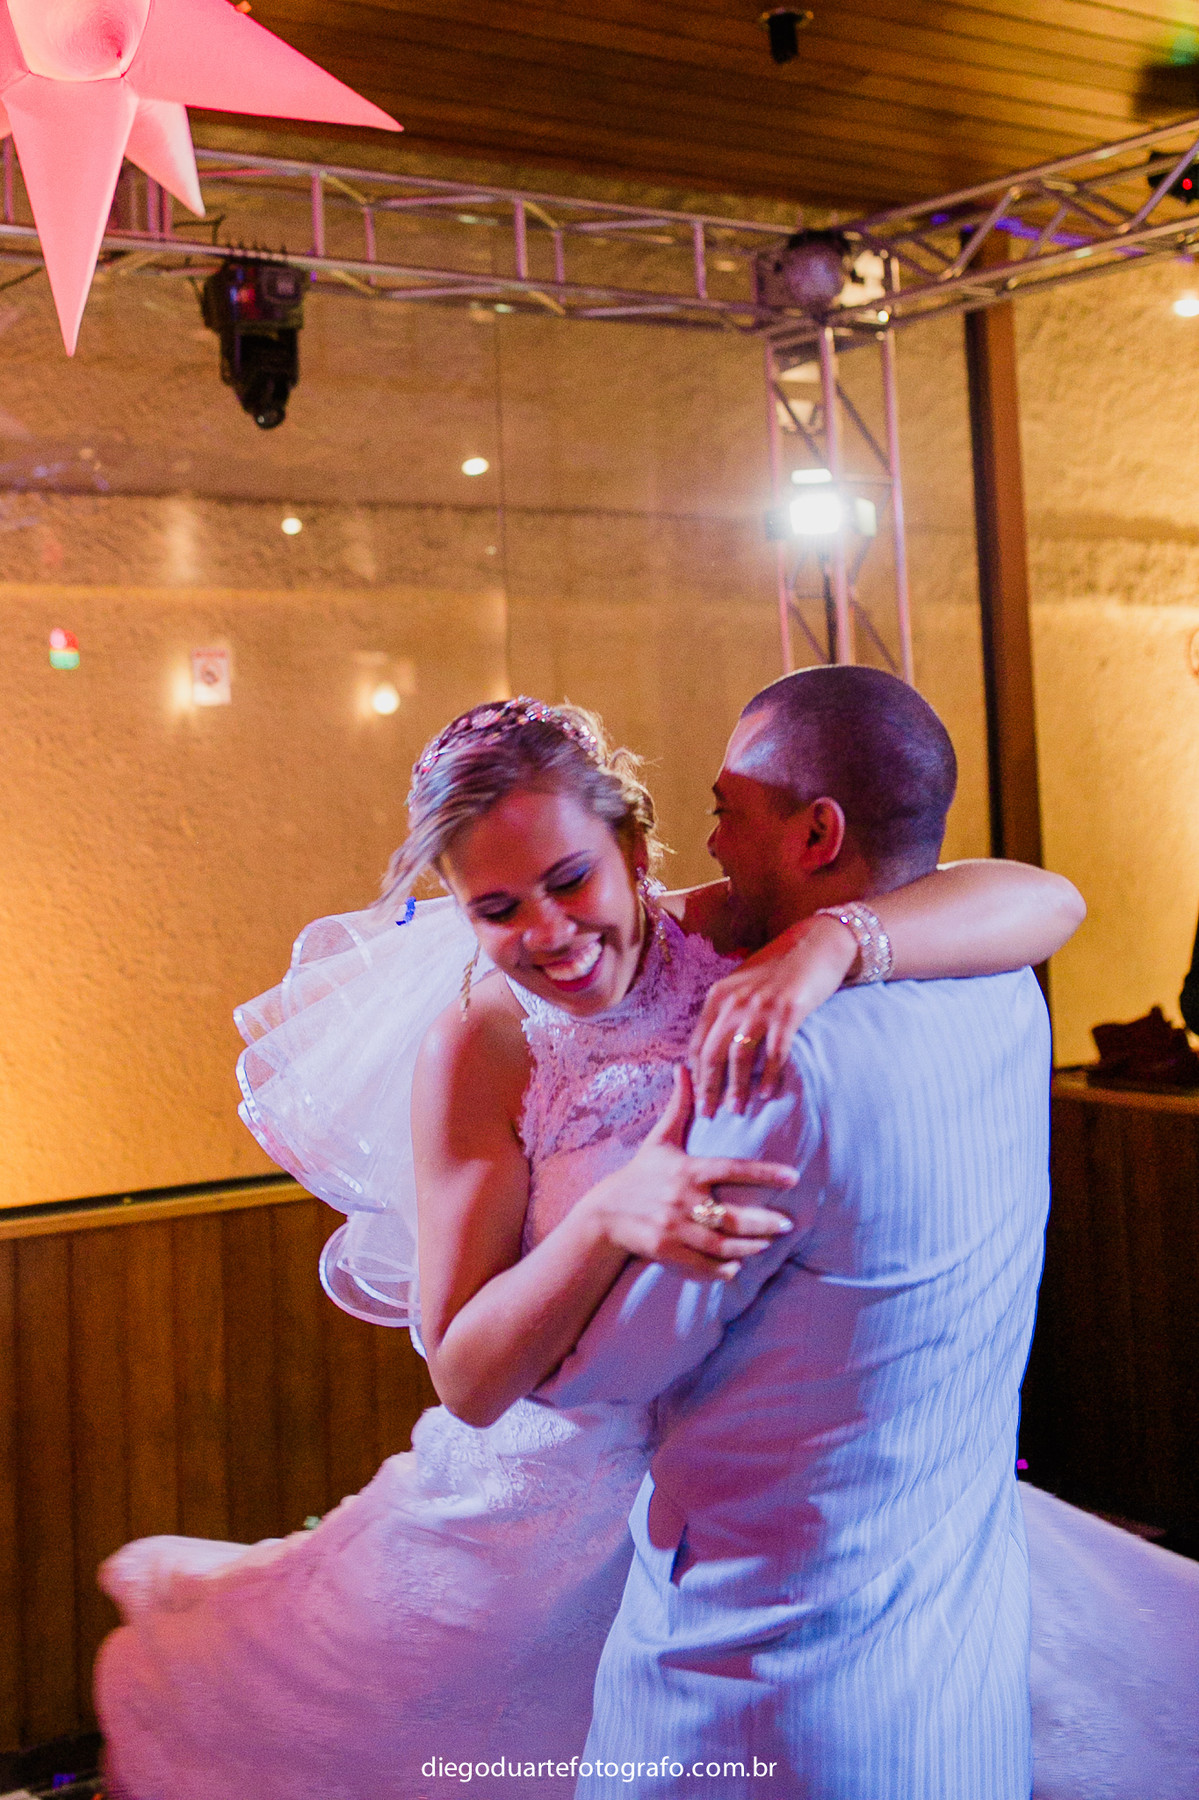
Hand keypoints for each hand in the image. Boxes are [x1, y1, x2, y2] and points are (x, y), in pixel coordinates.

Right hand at [587, 1066, 795, 1280]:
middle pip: (732, 1215)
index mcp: (687, 1170)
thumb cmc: (639, 1174)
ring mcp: (672, 1227)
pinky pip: (700, 1263)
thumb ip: (679, 1107)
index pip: (733, 1169)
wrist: (603, 1214)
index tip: (794, 1177)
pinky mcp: (664, 1250)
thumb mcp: (659, 1140)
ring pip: (720, 1243)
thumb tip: (683, 1068)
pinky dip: (720, 1268)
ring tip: (767, 1245)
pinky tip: (736, 1267)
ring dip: (748, 1247)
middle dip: (763, 1223)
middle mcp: (682, 1199)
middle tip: (787, 1225)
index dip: (765, 1173)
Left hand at [688, 913, 858, 1116]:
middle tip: (708, 1114)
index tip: (696, 1097)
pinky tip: (767, 1093)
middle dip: (708, 1088)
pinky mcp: (788, 1012)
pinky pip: (774, 1052)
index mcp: (718, 996)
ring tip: (736, 1110)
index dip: (695, 1074)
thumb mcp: (743, 984)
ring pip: (739, 1057)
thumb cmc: (780, 967)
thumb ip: (727, 1010)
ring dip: (736, 1088)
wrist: (815, 942)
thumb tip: (717, 1044)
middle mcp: (734, 1001)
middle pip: (712, 1054)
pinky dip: (769, 1076)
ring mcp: (761, 1007)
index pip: (698, 1043)